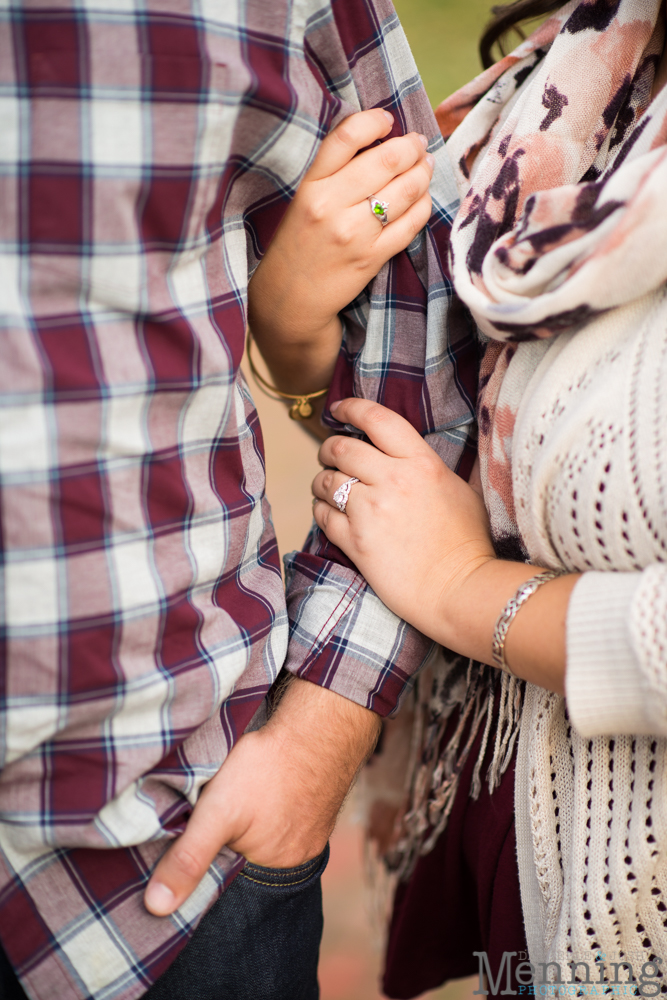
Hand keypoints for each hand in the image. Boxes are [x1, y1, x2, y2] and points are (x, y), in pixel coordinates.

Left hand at [144, 678, 379, 916]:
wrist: (319, 727)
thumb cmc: (269, 768)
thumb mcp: (218, 812)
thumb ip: (189, 859)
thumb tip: (157, 907)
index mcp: (270, 868)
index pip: (227, 875)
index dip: (205, 859)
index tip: (189, 836)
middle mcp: (295, 859)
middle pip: (247, 858)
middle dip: (228, 841)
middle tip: (213, 811)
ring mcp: (312, 831)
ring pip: (267, 835)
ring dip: (251, 823)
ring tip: (240, 797)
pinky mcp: (318, 806)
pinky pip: (287, 816)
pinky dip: (272, 807)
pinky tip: (263, 788)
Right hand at [248, 109, 433, 397]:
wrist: (290, 301)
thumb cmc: (298, 246)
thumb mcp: (304, 200)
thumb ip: (334, 172)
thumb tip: (379, 141)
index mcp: (311, 185)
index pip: (347, 136)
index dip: (375, 121)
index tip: (388, 121)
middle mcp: (331, 206)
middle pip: (386, 160)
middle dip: (411, 147)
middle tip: (418, 144)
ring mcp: (354, 233)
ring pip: (405, 190)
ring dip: (423, 173)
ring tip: (425, 167)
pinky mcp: (372, 258)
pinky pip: (410, 224)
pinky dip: (423, 206)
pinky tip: (422, 200)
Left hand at [311, 398, 495, 653]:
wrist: (461, 589)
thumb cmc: (467, 544)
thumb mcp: (461, 491)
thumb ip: (432, 468)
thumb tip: (413, 454)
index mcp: (421, 463)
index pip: (377, 420)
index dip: (351, 409)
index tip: (338, 410)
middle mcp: (392, 480)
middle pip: (341, 448)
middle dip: (328, 449)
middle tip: (328, 455)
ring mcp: (370, 511)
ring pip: (326, 481)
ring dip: (321, 482)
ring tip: (326, 488)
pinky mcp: (355, 541)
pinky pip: (322, 516)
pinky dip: (320, 511)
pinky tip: (328, 514)